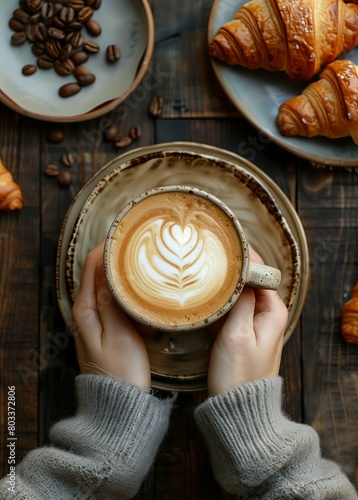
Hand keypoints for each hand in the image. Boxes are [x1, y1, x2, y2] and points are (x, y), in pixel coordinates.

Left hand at [72, 241, 150, 388]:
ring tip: (146, 268)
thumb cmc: (122, 371)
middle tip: (140, 246)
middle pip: (98, 273)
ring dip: (125, 278)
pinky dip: (129, 297)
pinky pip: (116, 303)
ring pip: (109, 287)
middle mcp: (86, 311)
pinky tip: (144, 301)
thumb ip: (111, 300)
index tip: (125, 233)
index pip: (91, 265)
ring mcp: (95, 320)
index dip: (106, 246)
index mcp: (85, 310)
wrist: (120, 403)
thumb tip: (106, 268)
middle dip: (117, 258)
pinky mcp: (106, 327)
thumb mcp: (119, 333)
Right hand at [207, 249, 287, 394]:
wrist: (234, 409)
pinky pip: (228, 311)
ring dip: (221, 287)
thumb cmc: (238, 374)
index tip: (225, 245)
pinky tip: (201, 299)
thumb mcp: (238, 334)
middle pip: (247, 282)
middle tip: (207, 258)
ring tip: (200, 273)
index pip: (261, 272)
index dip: (244, 257)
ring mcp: (252, 324)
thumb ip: (242, 301)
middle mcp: (265, 315)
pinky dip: (216, 304)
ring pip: (235, 296)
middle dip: (229, 271)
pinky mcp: (238, 335)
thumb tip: (243, 272)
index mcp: (272, 311)